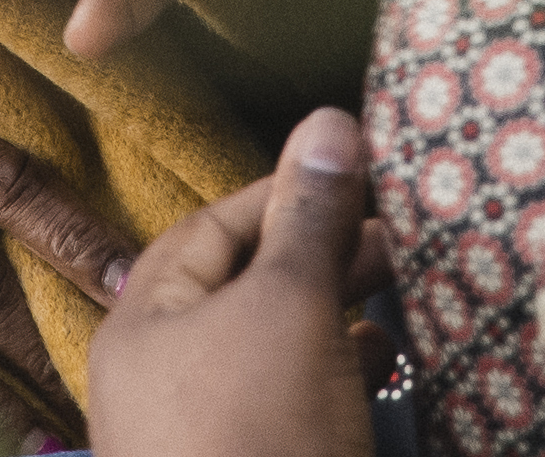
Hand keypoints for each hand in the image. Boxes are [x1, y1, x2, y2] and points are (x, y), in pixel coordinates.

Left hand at [87, 109, 382, 456]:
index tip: (363, 171)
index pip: (214, 226)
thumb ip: (311, 217)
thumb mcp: (290, 308)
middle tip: (400, 236)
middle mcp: (161, 381)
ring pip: (276, 351)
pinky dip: (340, 379)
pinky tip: (385, 369)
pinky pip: (294, 408)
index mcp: (143, 326)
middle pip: (245, 290)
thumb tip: (330, 121)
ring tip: (402, 296)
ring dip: (338, 317)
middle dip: (323, 257)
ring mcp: (205, 440)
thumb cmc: (258, 436)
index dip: (289, 191)